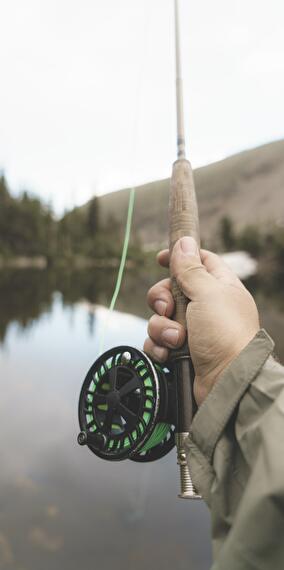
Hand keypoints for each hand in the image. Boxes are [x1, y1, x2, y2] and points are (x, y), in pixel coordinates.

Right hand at [144, 237, 259, 405]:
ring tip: (177, 340)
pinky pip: (156, 341)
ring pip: (159, 318)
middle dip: (161, 299)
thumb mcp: (208, 294)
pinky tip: (169, 354)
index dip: (179, 257)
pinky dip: (159, 347)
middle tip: (168, 309)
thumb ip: (191, 269)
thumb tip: (184, 241)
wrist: (226, 381)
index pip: (199, 262)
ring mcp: (192, 330)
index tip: (161, 258)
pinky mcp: (180, 351)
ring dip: (161, 328)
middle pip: (170, 290)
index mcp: (219, 288)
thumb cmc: (225, 334)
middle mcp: (205, 307)